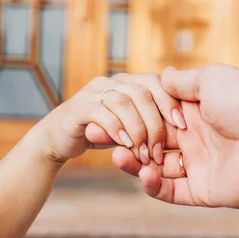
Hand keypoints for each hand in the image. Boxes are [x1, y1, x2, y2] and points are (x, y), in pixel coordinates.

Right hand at [38, 73, 185, 164]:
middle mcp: (115, 82)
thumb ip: (150, 116)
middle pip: (143, 93)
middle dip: (155, 123)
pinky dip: (117, 129)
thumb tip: (176, 108)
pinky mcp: (78, 108)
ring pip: (124, 102)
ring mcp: (95, 92)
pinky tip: (124, 145)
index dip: (170, 102)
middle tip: (159, 151)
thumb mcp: (130, 124)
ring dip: (137, 130)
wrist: (55, 141)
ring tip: (143, 155)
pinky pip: (102, 113)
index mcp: (131, 83)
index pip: (157, 83)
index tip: (182, 126)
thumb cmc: (99, 133)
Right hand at [112, 64, 238, 208]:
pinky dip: (152, 185)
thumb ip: (183, 80)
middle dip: (125, 140)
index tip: (107, 113)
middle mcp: (196, 139)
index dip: (132, 116)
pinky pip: (170, 191)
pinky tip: (142, 173)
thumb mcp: (213, 79)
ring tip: (118, 155)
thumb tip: (162, 75)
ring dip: (134, 162)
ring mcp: (199, 167)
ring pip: (156, 167)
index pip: (155, 115)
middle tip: (98, 136)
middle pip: (151, 141)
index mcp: (197, 113)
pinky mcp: (202, 191)